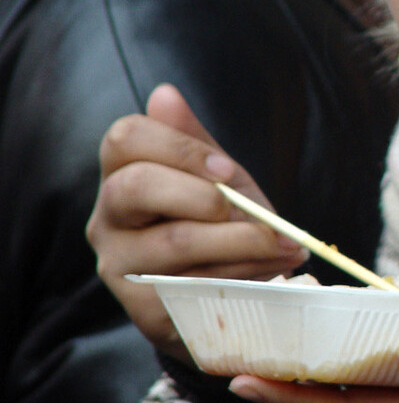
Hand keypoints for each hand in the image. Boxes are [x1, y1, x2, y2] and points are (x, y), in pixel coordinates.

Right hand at [87, 83, 308, 363]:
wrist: (223, 295)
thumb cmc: (217, 225)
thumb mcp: (216, 179)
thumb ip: (197, 142)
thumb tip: (165, 93)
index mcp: (121, 174)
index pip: (124, 138)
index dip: (179, 147)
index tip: (226, 169)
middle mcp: (108, 219)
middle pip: (135, 186)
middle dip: (204, 194)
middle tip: (250, 208)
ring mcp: (120, 266)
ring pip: (175, 242)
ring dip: (244, 240)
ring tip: (287, 243)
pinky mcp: (143, 309)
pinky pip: (195, 285)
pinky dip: (244, 274)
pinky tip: (273, 270)